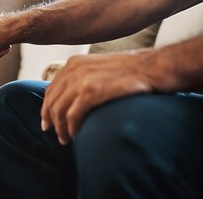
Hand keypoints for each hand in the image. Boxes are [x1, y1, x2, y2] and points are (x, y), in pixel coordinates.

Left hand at [40, 51, 156, 144]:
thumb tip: (74, 98)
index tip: (47, 123)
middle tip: (57, 135)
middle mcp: (73, 69)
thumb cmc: (133, 70)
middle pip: (52, 101)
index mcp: (74, 64)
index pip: (51, 90)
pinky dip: (71, 128)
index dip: (46, 109)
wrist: (155, 66)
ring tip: (66, 139)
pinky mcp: (91, 91)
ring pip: (59, 110)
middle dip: (51, 121)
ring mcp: (81, 80)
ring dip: (61, 128)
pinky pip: (72, 115)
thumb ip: (85, 78)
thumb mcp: (101, 68)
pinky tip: (76, 135)